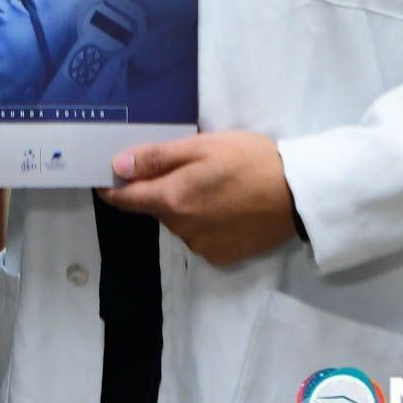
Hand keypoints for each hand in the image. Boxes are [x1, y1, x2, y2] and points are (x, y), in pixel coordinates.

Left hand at [97, 130, 299, 266]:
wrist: (296, 193)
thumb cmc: (248, 159)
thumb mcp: (202, 146)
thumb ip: (158, 157)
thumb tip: (117, 166)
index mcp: (172, 199)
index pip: (126, 199)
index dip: (113, 189)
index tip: (106, 179)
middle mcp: (181, 228)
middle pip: (156, 207)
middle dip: (161, 189)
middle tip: (187, 166)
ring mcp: (201, 246)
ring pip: (179, 221)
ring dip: (184, 205)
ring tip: (214, 184)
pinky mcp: (222, 256)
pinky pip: (200, 236)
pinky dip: (205, 222)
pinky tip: (227, 206)